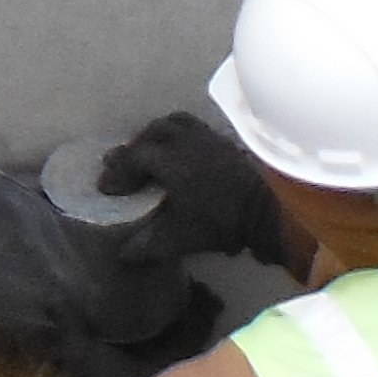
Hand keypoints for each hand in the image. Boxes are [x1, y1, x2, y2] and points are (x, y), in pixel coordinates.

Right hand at [94, 108, 289, 268]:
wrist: (271, 209)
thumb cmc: (222, 222)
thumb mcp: (180, 238)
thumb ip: (149, 245)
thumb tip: (123, 253)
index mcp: (169, 160)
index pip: (133, 157)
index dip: (117, 171)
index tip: (106, 187)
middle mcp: (186, 141)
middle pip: (152, 132)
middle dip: (134, 148)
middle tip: (124, 165)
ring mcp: (208, 137)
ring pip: (175, 123)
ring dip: (158, 135)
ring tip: (152, 151)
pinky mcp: (226, 140)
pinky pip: (196, 128)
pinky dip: (181, 136)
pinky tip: (184, 153)